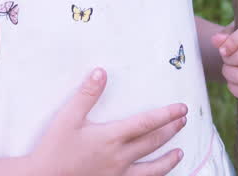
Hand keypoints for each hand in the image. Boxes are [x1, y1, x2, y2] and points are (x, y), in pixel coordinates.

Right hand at [30, 68, 186, 175]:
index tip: (182, 108)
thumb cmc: (54, 149)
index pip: (146, 123)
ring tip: (180, 153)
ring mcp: (118, 175)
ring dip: (168, 160)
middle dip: (171, 130)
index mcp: (111, 137)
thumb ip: (86, 95)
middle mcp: (120, 157)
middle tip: (184, 121)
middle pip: (153, 142)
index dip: (166, 115)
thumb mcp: (67, 118)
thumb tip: (101, 72)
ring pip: (152, 169)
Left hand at [210, 20, 237, 103]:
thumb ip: (224, 35)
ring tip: (230, 69)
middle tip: (227, 59)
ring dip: (228, 73)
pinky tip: (234, 82)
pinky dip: (234, 89)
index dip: (233, 40)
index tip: (222, 49)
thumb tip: (217, 40)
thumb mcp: (234, 33)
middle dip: (227, 59)